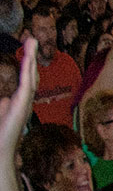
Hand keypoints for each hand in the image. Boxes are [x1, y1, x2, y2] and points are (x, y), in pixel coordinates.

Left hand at [2, 39, 40, 164]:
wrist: (0, 151)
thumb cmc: (0, 135)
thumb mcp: (0, 112)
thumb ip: (3, 106)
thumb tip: (5, 98)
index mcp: (18, 102)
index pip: (25, 79)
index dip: (27, 65)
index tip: (27, 49)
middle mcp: (24, 100)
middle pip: (30, 74)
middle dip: (30, 57)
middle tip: (31, 39)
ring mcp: (25, 102)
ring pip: (30, 76)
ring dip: (31, 58)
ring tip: (31, 41)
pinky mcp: (23, 104)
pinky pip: (27, 83)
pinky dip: (28, 70)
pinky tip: (29, 59)